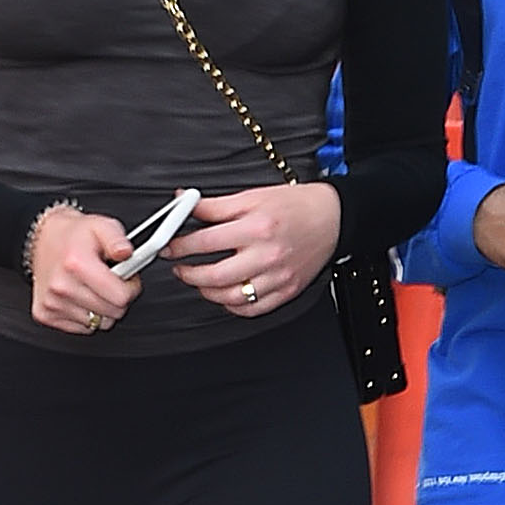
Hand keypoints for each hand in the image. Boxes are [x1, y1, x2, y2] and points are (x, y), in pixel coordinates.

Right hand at [30, 206, 137, 332]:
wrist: (44, 240)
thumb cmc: (74, 236)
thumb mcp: (102, 226)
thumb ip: (118, 239)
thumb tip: (126, 252)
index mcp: (76, 264)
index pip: (120, 298)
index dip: (131, 288)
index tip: (127, 278)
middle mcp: (61, 286)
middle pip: (113, 313)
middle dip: (119, 298)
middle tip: (110, 281)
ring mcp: (52, 303)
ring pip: (99, 323)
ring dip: (103, 308)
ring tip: (95, 286)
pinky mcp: (46, 315)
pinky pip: (83, 328)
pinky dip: (87, 315)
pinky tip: (81, 296)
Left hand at [170, 181, 342, 316]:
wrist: (332, 218)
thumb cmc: (295, 206)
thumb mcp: (252, 196)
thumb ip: (215, 205)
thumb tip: (184, 202)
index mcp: (256, 227)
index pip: (205, 242)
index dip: (180, 246)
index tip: (171, 247)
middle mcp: (266, 255)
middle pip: (213, 276)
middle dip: (188, 273)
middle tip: (180, 268)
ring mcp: (277, 277)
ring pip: (230, 297)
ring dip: (207, 291)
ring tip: (200, 281)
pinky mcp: (286, 291)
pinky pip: (252, 308)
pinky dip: (232, 305)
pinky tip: (225, 294)